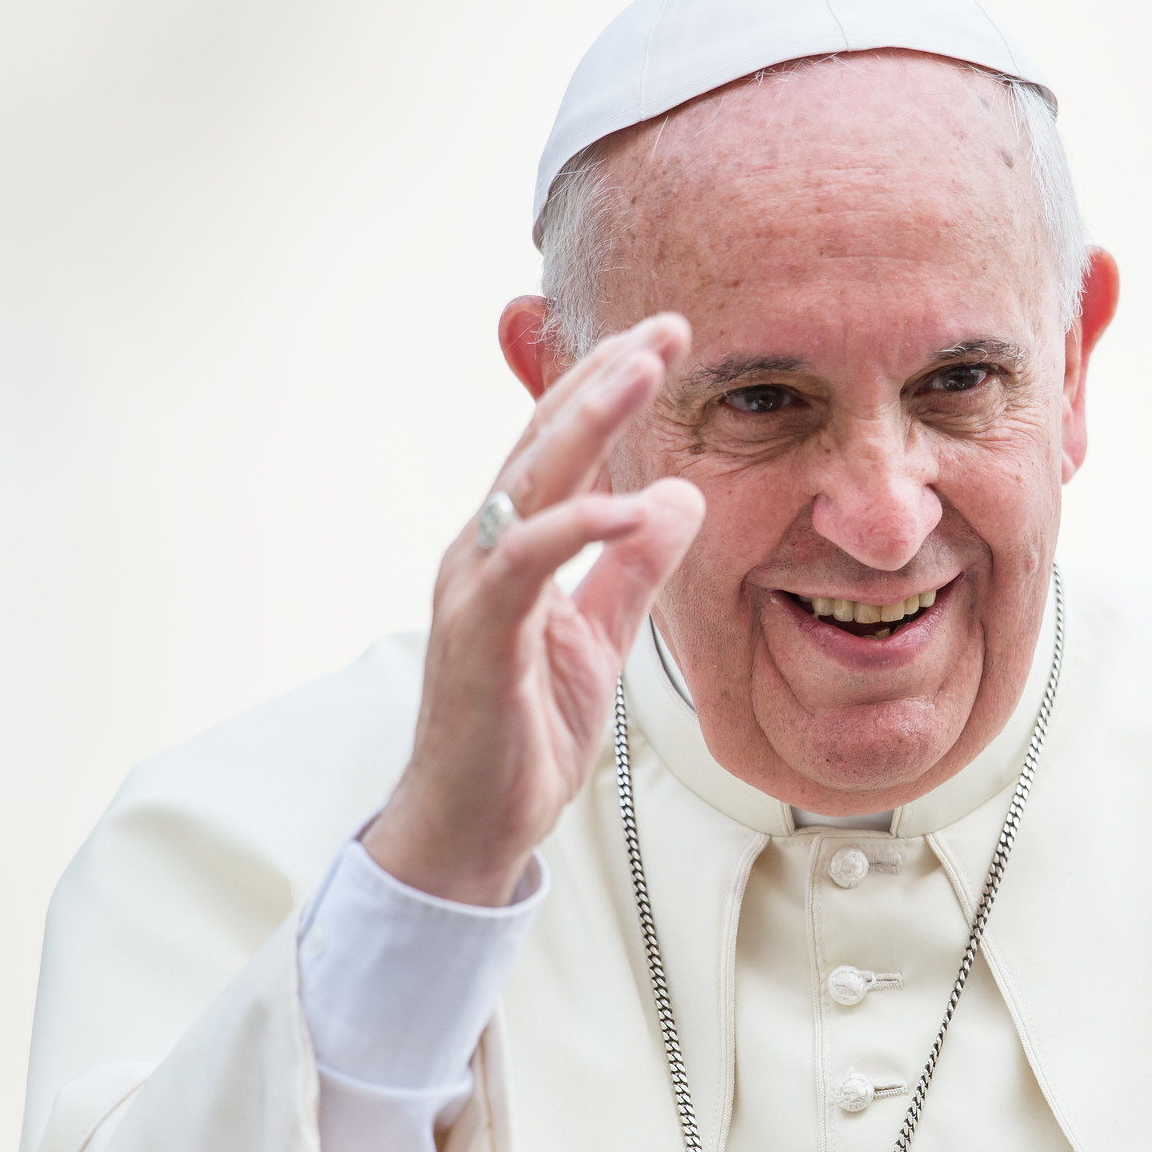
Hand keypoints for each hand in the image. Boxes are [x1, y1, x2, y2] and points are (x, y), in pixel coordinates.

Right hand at [364, 315, 703, 904]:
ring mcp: (474, 586)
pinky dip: (579, 526)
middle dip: (604, 376)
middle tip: (665, 328)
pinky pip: (526, 561)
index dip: (608, 388)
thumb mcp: (603, 636)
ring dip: (588, 420)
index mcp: (512, 546)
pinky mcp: (478, 632)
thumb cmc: (526, 732)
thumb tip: (678, 497)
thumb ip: (635, 567)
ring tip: (644, 371)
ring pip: (530, 480)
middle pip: (543, 440)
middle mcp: (483, 549)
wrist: (477, 824)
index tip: (666, 340)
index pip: (562, 447)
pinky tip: (634, 505)